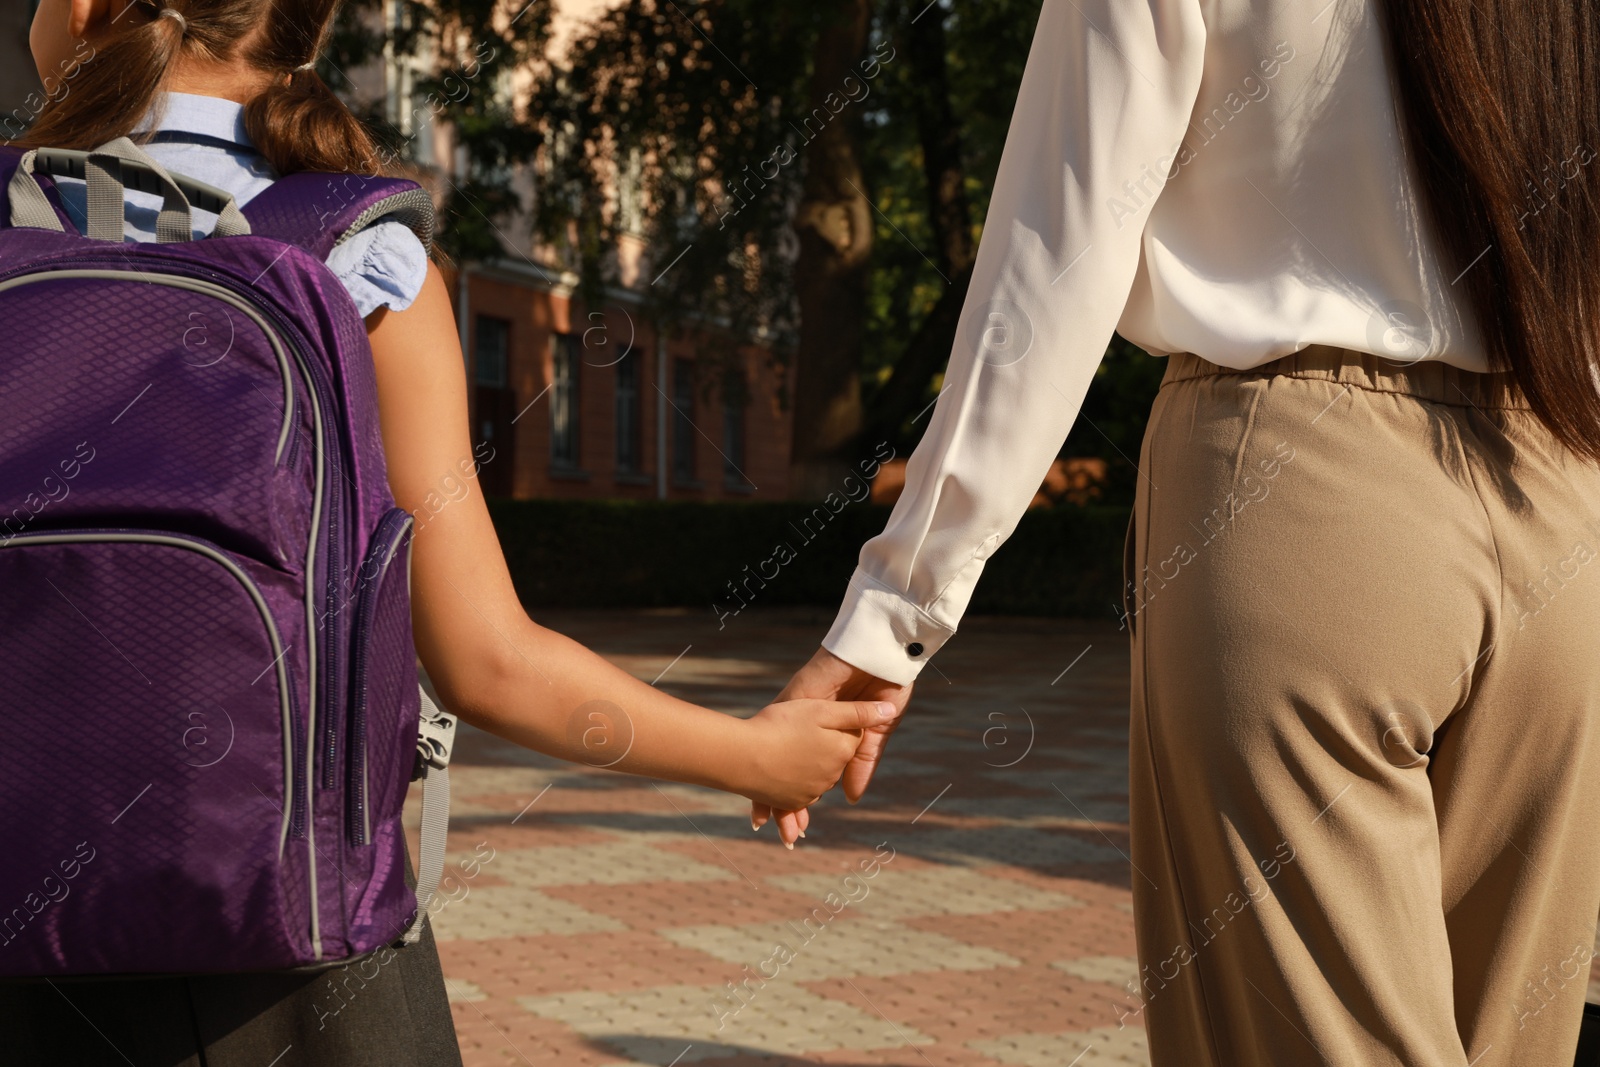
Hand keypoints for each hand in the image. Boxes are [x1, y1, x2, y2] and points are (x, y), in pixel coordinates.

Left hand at [753, 646, 912, 844]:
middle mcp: (809, 724)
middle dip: (778, 799)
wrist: (885, 650)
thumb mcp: (876, 731)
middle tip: (771, 830)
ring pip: (776, 747)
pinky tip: (758, 770)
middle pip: (785, 765)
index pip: (810, 773)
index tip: (796, 829)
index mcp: (828, 734)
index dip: (801, 800)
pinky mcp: (797, 693)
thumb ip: (861, 762)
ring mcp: (800, 709)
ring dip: (768, 778)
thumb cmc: (886, 685)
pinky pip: (779, 720)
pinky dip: (768, 745)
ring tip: (760, 814)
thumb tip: (851, 798)